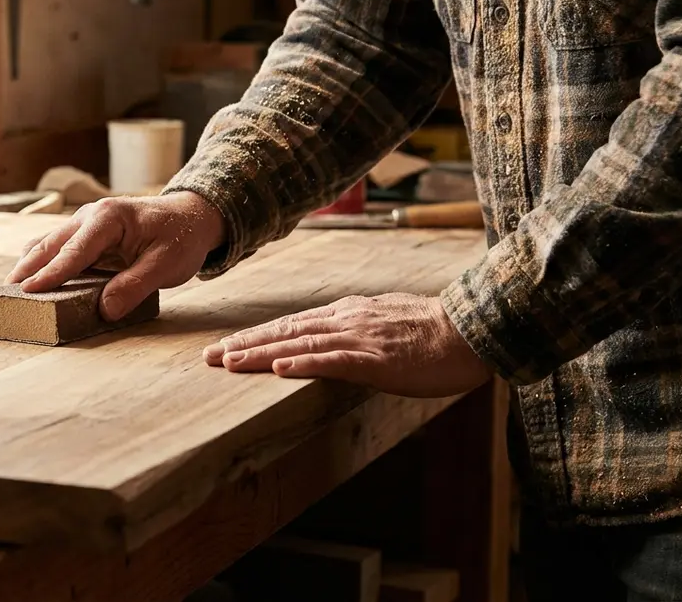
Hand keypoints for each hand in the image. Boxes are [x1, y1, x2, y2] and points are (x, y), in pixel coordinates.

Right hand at [6, 191, 226, 320]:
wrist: (191, 217)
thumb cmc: (181, 238)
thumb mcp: (166, 265)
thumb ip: (135, 286)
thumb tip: (105, 310)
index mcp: (109, 218)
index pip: (74, 251)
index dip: (51, 273)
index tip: (28, 290)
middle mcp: (90, 216)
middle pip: (51, 245)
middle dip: (28, 268)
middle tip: (5, 293)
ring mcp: (84, 222)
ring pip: (48, 243)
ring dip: (30, 264)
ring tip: (10, 289)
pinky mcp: (85, 233)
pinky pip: (58, 247)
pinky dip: (41, 261)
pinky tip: (31, 279)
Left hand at [202, 293, 489, 396]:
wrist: (473, 329)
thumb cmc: (435, 331)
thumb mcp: (386, 321)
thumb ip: (357, 326)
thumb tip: (332, 334)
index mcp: (347, 314)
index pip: (291, 325)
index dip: (257, 336)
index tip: (227, 346)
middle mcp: (345, 321)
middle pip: (284, 331)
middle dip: (244, 344)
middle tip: (207, 357)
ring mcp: (359, 338)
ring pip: (299, 344)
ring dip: (260, 353)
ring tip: (228, 362)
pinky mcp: (376, 358)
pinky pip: (333, 360)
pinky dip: (302, 362)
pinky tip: (277, 367)